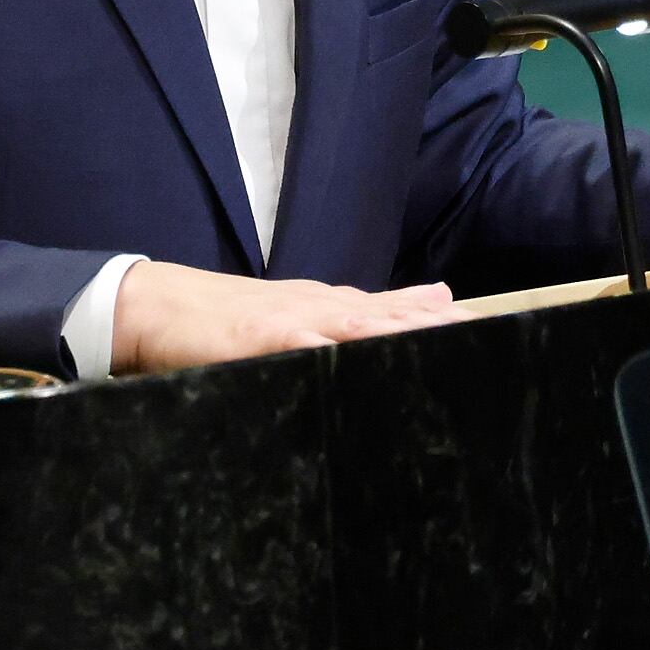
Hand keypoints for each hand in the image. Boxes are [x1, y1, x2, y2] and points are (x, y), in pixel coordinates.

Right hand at [110, 260, 462, 372]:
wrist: (158, 306)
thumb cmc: (229, 318)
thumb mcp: (305, 310)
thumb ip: (370, 308)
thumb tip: (436, 296)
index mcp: (332, 306)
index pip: (398, 312)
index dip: (443, 321)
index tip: (491, 329)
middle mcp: (320, 307)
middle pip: (389, 315)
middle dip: (436, 326)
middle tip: (485, 334)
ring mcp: (290, 319)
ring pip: (354, 324)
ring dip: (396, 330)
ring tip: (439, 338)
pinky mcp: (257, 335)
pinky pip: (298, 342)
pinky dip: (325, 346)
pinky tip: (350, 352)